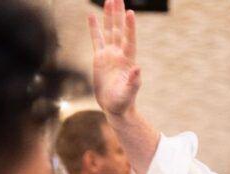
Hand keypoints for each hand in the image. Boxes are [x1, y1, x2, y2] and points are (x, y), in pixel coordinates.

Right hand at [88, 0, 140, 115]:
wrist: (115, 107)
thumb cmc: (123, 102)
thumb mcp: (128, 93)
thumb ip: (133, 81)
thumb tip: (138, 68)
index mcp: (127, 61)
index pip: (129, 40)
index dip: (130, 27)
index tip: (130, 13)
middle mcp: (119, 54)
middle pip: (119, 30)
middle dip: (118, 13)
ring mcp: (109, 55)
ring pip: (109, 30)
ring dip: (109, 16)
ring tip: (110, 0)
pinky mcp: (99, 58)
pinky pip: (96, 39)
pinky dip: (93, 27)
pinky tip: (91, 15)